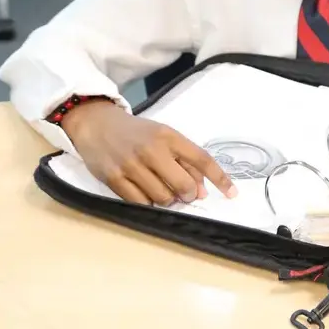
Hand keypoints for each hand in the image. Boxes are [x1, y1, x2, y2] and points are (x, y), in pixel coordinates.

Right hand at [61, 101, 235, 205]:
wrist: (96, 124)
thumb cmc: (136, 132)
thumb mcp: (163, 135)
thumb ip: (184, 160)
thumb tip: (203, 191)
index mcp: (168, 136)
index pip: (201, 159)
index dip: (219, 178)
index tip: (232, 193)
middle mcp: (151, 149)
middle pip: (182, 184)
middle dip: (188, 194)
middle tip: (184, 194)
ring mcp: (131, 165)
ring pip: (161, 197)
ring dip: (167, 200)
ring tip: (161, 190)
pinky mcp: (114, 178)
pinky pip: (139, 203)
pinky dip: (148, 203)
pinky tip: (146, 194)